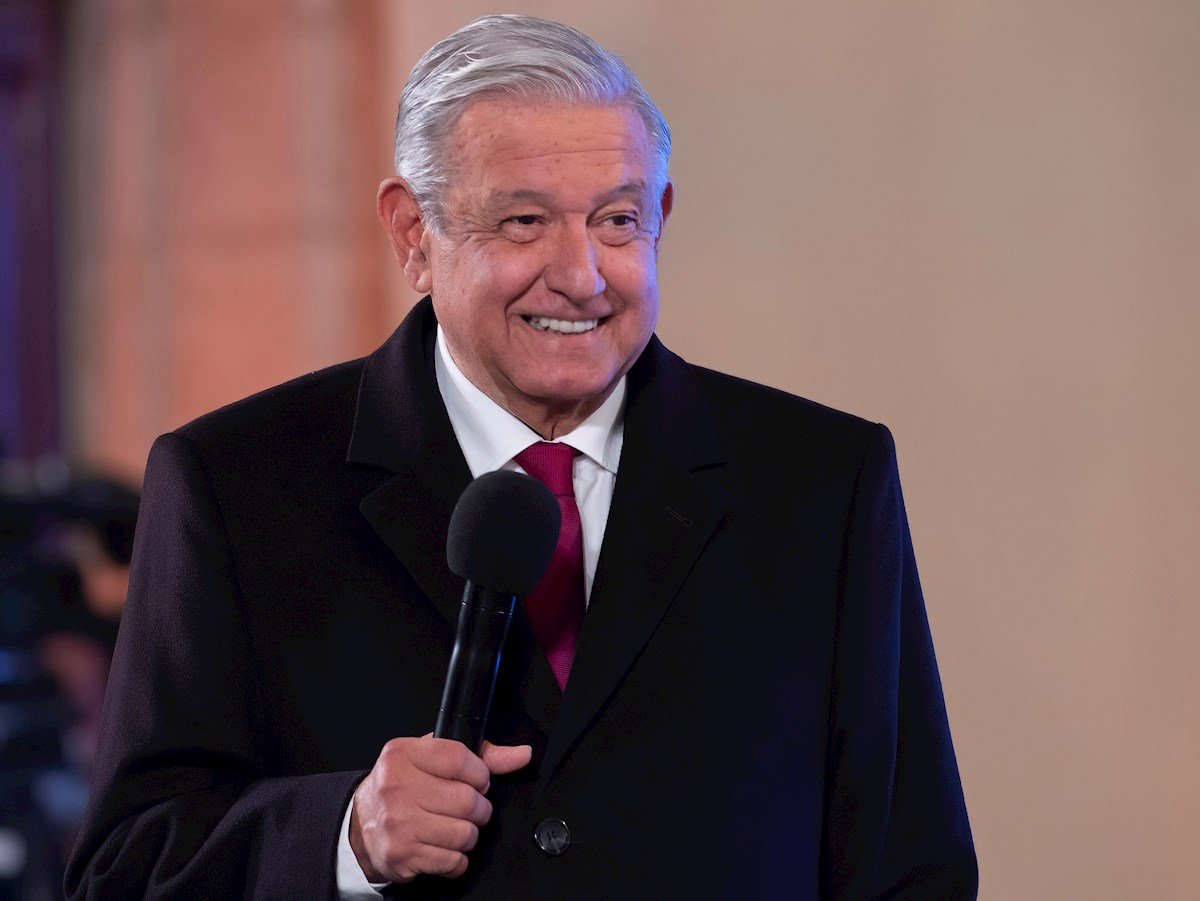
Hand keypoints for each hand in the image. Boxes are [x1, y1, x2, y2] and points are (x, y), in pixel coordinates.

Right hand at [349, 735, 532, 883]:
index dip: (479, 773)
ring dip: (468, 835)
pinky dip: (455, 858)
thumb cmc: (401, 787)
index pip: (460, 758)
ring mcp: (398, 823)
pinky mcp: (403, 855)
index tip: (477, 780)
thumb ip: (480, 755)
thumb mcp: (431, 758)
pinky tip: (440, 846)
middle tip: (465, 809)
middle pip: (467, 800)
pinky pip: (454, 861)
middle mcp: (396, 787)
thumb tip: (521, 754)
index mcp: (403, 754)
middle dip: (477, 808)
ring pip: (465, 834)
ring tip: (451, 827)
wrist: (361, 826)